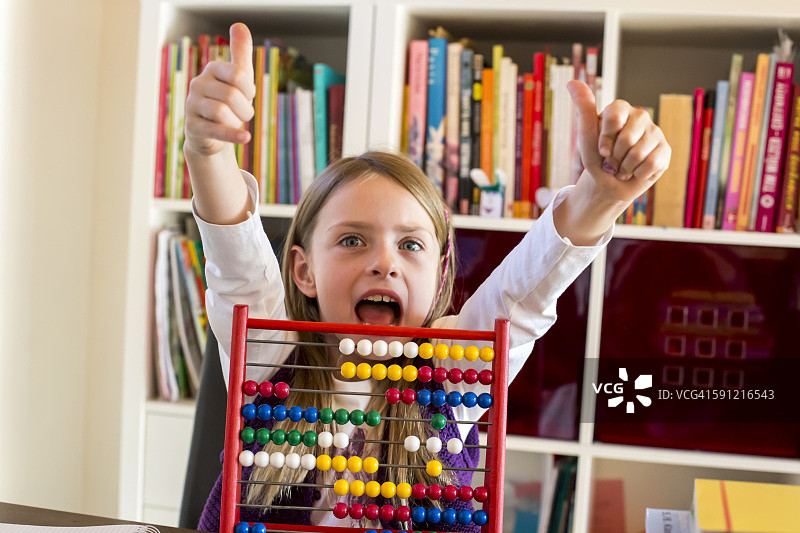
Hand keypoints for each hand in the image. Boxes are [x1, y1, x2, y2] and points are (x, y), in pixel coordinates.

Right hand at [184, 22, 255, 156]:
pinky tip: (245, 138)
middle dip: (245, 109)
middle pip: (231, 96)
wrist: (211, 133)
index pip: (238, 74)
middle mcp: (198, 83)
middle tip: (243, 114)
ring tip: (236, 123)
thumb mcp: (237, 78)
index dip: (249, 89)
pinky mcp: (192, 127)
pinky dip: (233, 135)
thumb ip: (240, 52)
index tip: (248, 96)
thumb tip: (239, 24)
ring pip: (222, 112)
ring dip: (237, 122)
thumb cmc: (227, 102)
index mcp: (212, 69)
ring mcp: (192, 105)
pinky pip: (215, 130)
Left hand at [567, 80, 670, 205]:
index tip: (601, 151)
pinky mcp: (665, 150)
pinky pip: (652, 163)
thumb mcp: (586, 135)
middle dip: (614, 158)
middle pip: (627, 139)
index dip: (605, 139)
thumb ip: (583, 109)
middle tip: (611, 162)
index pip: (614, 117)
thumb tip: (571, 82)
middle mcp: (640, 116)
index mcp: (621, 109)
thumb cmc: (596, 158)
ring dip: (624, 168)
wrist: (608, 183)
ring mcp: (655, 132)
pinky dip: (638, 174)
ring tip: (621, 168)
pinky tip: (635, 172)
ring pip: (638, 153)